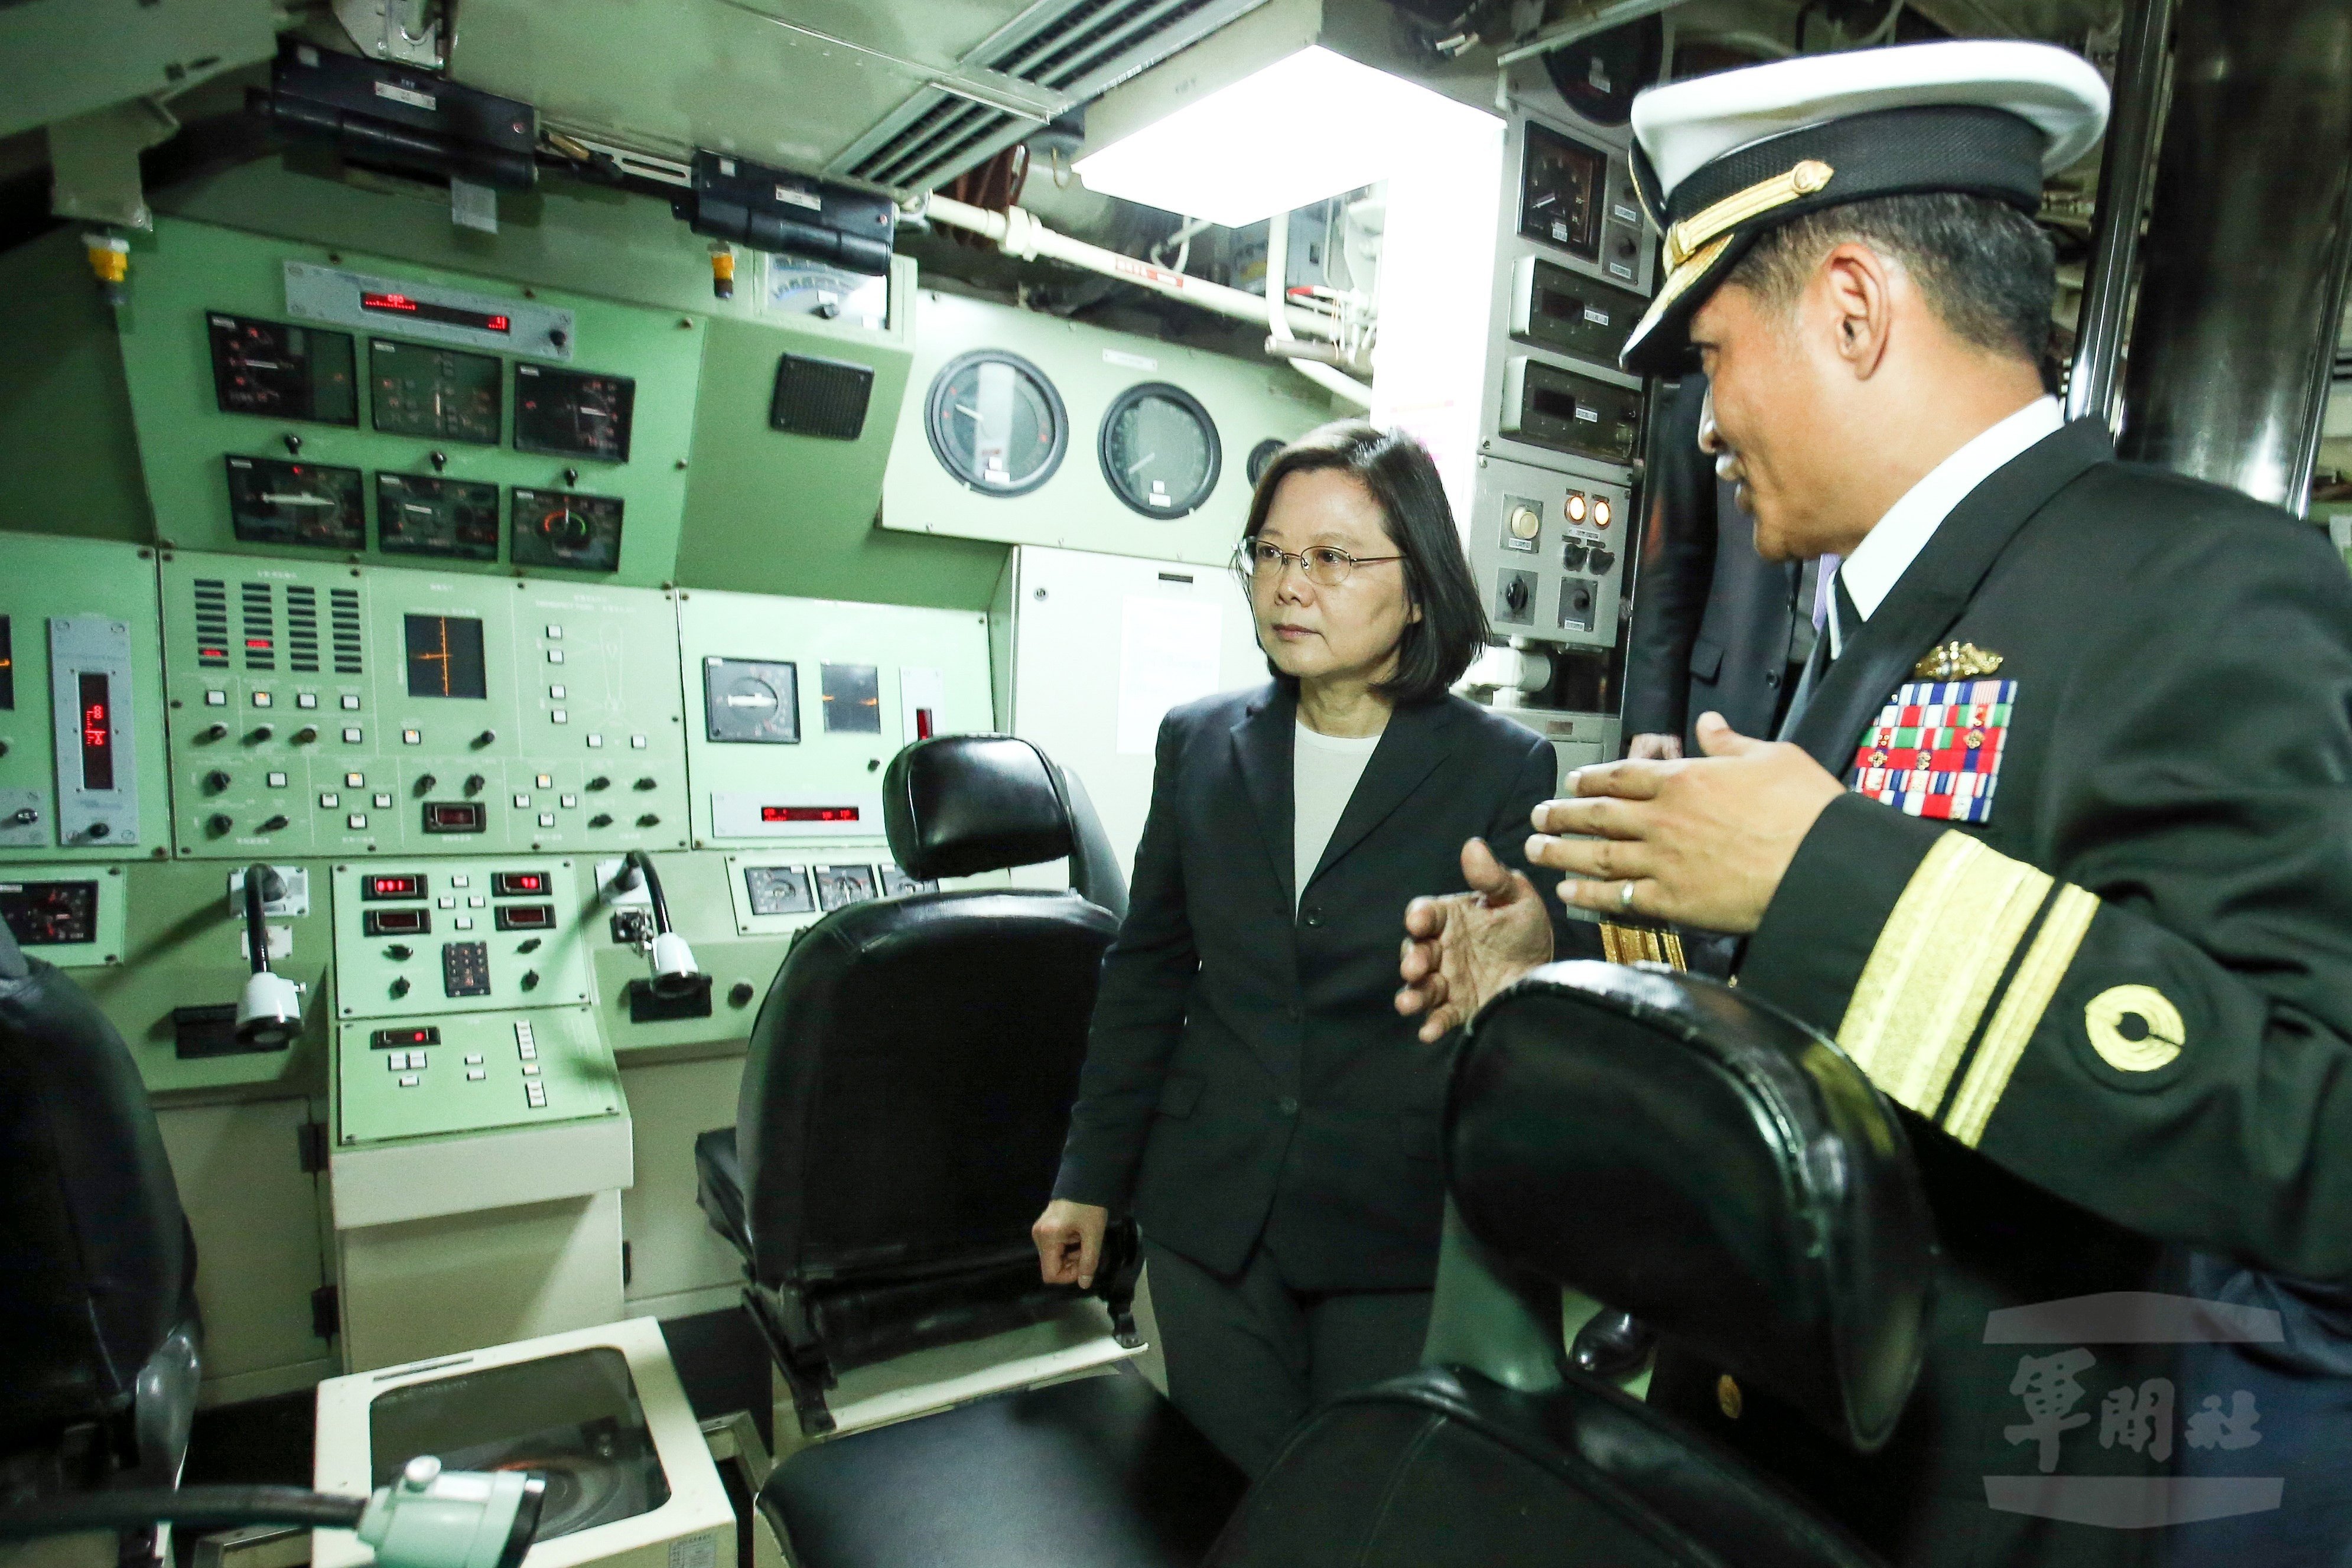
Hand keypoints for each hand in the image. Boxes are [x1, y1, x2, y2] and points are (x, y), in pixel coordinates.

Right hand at [1033, 1199, 1108, 1288]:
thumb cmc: (1090, 1206)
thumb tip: (1084, 1284)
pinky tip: (1077, 1236)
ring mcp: (1039, 1231)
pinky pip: (1053, 1247)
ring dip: (1070, 1255)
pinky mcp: (1043, 1228)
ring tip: (1083, 1239)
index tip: (1084, 1263)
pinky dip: (1066, 1248)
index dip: (1068, 1276)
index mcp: (1048, 1238)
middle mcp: (1038, 1236)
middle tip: (1086, 1248)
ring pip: (1053, 1258)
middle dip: (1071, 1264)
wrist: (1084, 1180)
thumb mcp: (1093, 1235)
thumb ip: (1089, 1262)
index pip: (1050, 1274)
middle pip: (1051, 1266)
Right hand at [1396, 837, 1554, 1042]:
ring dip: (1412, 994)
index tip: (1419, 920)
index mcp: (1450, 918)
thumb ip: (1492, 877)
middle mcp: (1443, 950)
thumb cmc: (1524, 929)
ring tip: (1408, 1003)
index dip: (1420, 916)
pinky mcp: (1460, 1009)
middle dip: (1413, 959)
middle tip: (1415, 966)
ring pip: (1421, 987)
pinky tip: (1429, 1032)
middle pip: (1417, 952)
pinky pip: (1441, 1016)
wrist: (1546, 972)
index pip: (1426, 914)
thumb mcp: (1516, 898)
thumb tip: (1473, 845)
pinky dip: (1432, 1024)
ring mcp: (1448, 981)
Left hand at [1529, 712, 1841, 933]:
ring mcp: (1664, 862)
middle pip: (1599, 814)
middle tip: (1537, 817)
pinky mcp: (1673, 903)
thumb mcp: (1773, 757)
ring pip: (1599, 855)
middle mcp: (1665, 819)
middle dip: (1563, 815)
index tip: (1571, 782)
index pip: (1624, 775)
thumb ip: (1730, 743)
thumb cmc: (1806, 809)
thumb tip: (1708, 722)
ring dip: (1562, 852)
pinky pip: (1620, 898)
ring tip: (1535, 850)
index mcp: (1686, 779)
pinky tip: (1568, 892)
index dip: (1592, 778)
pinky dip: (1590, 894)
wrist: (1823, 866)